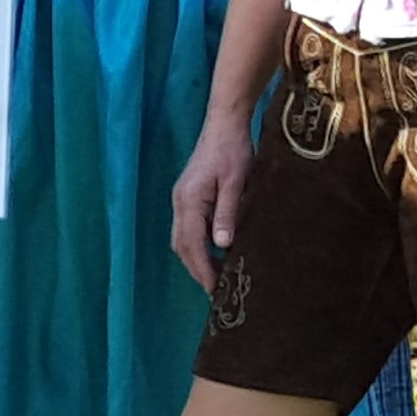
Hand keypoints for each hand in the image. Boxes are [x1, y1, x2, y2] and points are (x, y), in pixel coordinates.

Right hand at [170, 117, 255, 289]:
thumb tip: (222, 245)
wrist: (224, 124)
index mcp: (189, 200)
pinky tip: (215, 251)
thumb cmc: (233, 150)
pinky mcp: (188, 196)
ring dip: (196, 260)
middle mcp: (179, 202)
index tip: (216, 290)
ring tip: (217, 277)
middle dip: (197, 270)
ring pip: (181, 239)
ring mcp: (181, 199)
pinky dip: (197, 246)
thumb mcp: (237, 182)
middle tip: (217, 291)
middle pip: (181, 245)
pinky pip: (187, 228)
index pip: (192, 244)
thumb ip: (228, 213)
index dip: (203, 270)